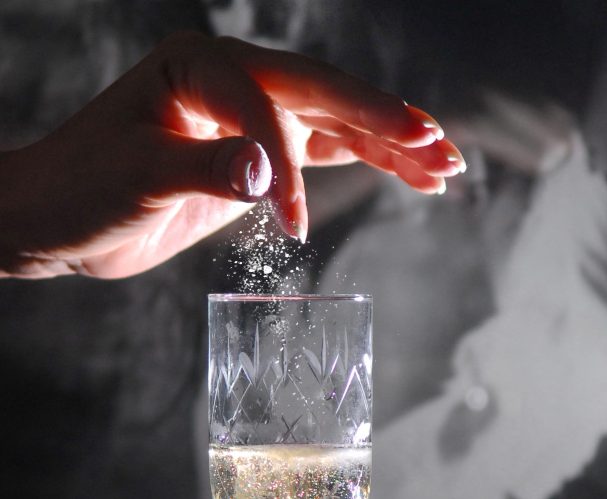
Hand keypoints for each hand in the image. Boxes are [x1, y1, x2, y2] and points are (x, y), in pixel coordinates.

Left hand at [0, 32, 464, 278]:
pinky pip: (325, 150)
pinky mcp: (261, 151)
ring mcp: (252, 114)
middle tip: (438, 144)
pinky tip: (408, 171)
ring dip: (391, 144)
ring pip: (337, 121)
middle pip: (325, 94)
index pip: (264, 105)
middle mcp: (234, 78)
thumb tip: (267, 175)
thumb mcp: (135, 177)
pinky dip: (368, 162)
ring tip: (444, 164)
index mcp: (199, 65)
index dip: (286, 162)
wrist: (59, 218)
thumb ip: (204, 168)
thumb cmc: (82, 189)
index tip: (292, 222)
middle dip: (384, 122)